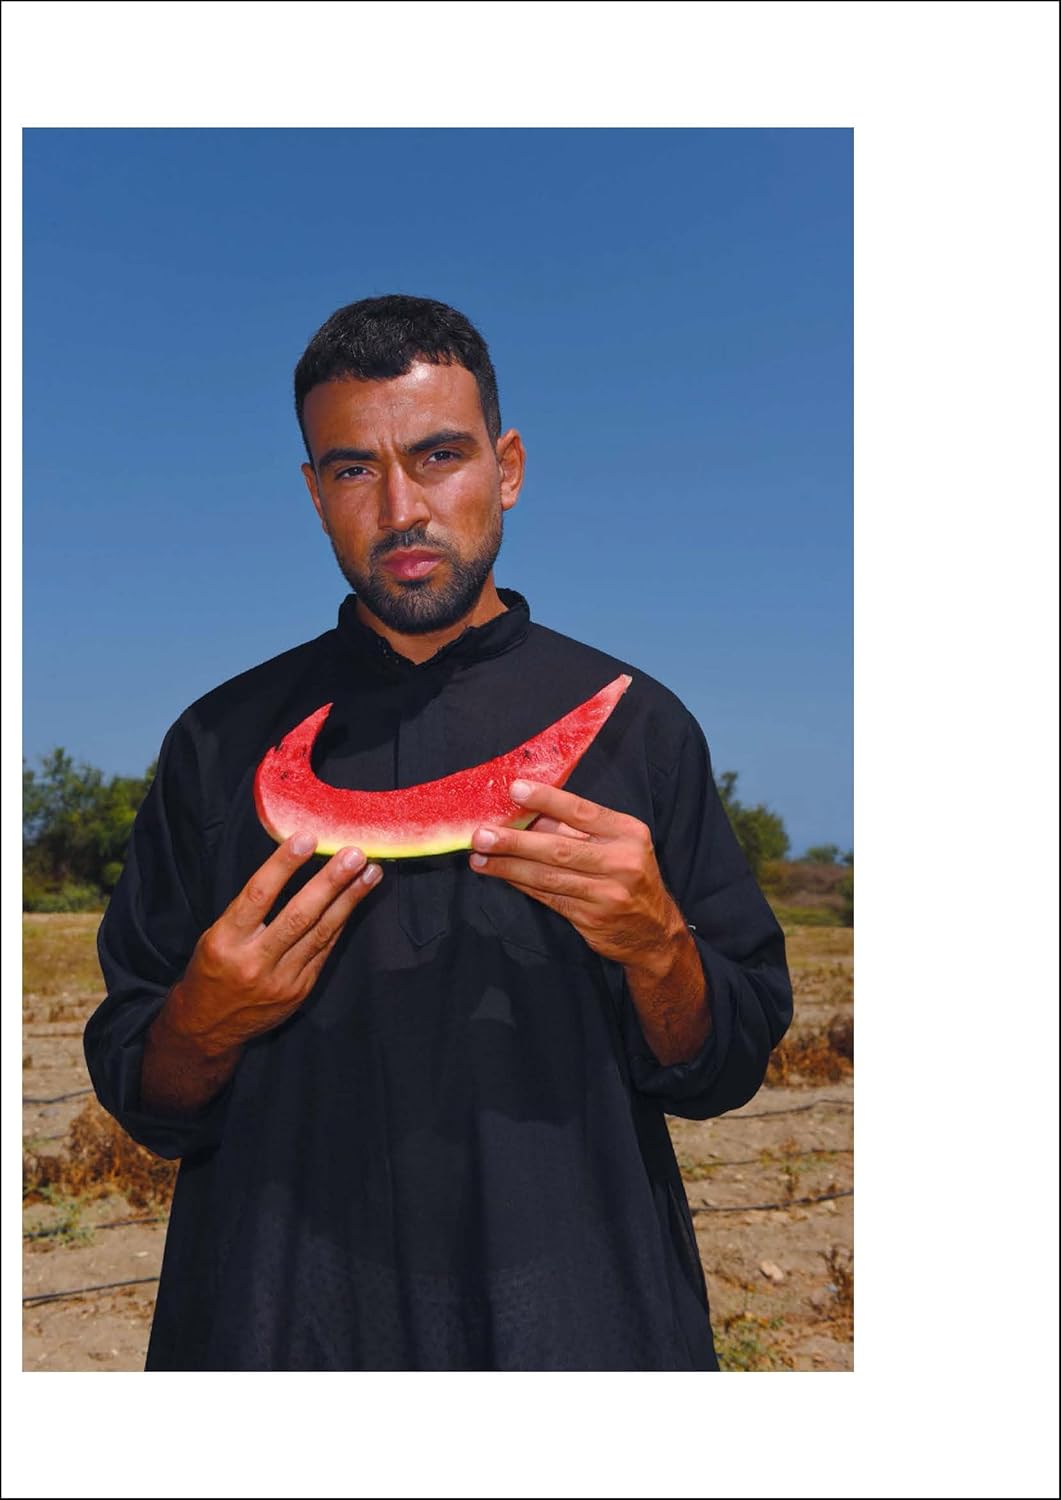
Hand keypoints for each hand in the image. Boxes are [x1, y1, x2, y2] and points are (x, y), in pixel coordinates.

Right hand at [164, 834, 381, 1057]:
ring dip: (349, 900)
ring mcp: (280, 980)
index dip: (284, 865)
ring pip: (320, 933)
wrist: (208, 1027)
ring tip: (370, 873)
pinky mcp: (300, 991)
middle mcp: (254, 961)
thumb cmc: (211, 970)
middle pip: (299, 915)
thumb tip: (289, 865)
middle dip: (331, 882)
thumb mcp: (214, 935)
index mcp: (225, 941)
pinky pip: (325, 950)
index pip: (258, 895)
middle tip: (355, 854)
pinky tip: (355, 901)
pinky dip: (341, 923)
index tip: (308, 839)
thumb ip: (249, 909)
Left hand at [469, 779, 686, 969]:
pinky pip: (547, 896)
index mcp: (628, 833)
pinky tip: (500, 874)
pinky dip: (520, 883)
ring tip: (478, 856)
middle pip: (559, 849)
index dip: (547, 800)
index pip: (582, 811)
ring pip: (548, 876)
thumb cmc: (630, 877)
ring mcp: (606, 893)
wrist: (655, 933)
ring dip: (508, 865)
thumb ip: (578, 829)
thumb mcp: (618, 845)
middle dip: (515, 841)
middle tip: (481, 834)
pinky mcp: (591, 918)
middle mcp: (621, 862)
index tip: (515, 789)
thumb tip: (529, 811)